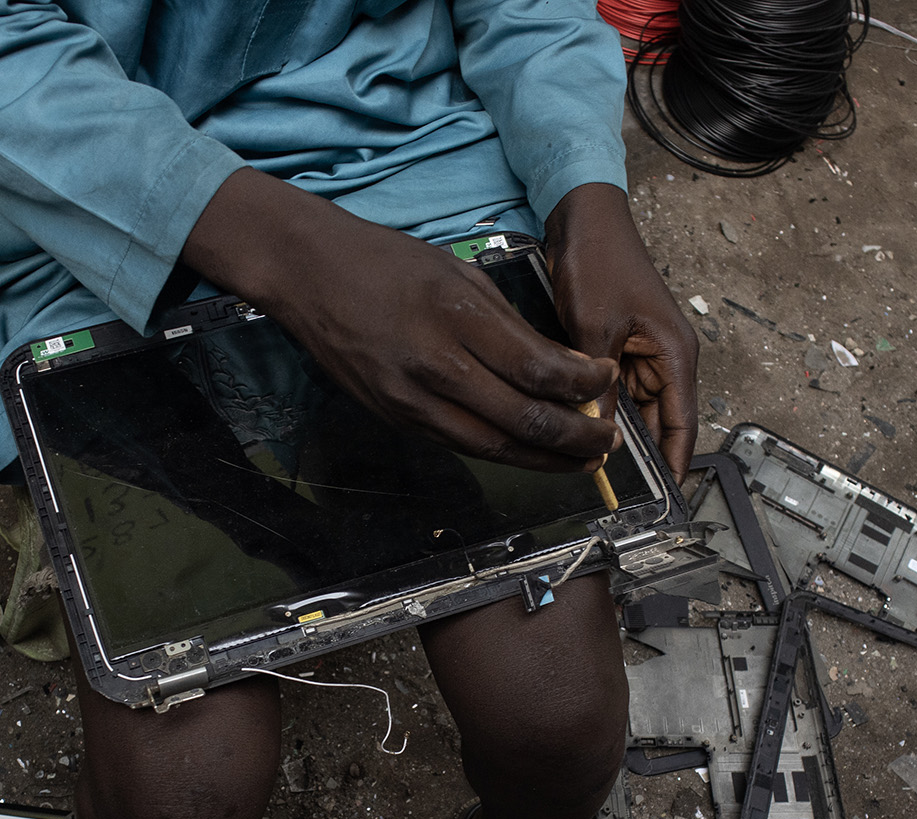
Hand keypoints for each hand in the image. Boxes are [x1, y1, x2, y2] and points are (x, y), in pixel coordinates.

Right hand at [181, 169, 620, 472]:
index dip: (583, 385)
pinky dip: (502, 450)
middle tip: (608, 439)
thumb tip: (561, 365)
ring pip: (493, 446)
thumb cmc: (386, 262)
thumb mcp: (458, 273)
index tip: (607, 380)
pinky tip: (530, 449)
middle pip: (523, 420)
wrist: (307, 274)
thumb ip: (509, 324)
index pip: (537, 369)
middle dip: (576, 437)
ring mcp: (411, 400)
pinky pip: (461, 444)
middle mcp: (435, 367)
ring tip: (581, 458)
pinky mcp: (395, 418)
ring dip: (545, 459)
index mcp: (456, 317)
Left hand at [544, 183, 699, 480]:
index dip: (676, 461)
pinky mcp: (619, 349)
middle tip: (619, 490)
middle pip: (659, 423)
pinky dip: (603, 411)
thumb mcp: (594, 326)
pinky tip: (583, 429)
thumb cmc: (600, 259)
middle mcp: (664, 359)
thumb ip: (596, 383)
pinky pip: (616, 392)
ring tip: (598, 466)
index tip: (670, 495)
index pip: (684, 423)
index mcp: (675, 354)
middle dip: (640, 454)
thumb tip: (594, 429)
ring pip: (634, 411)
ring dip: (618, 433)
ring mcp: (641, 355)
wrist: (583, 220)